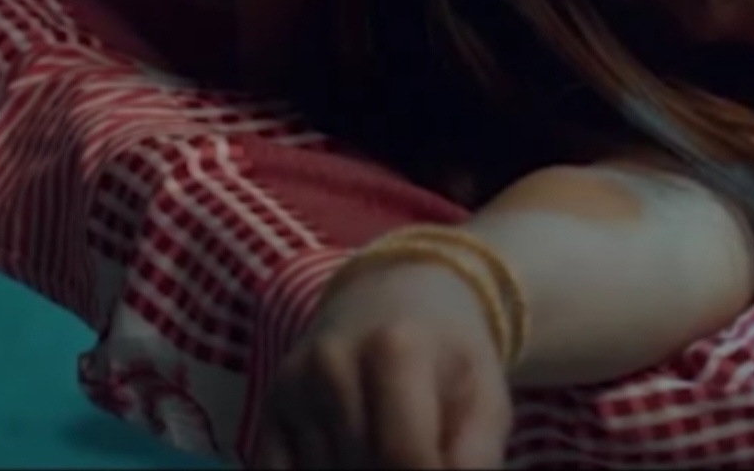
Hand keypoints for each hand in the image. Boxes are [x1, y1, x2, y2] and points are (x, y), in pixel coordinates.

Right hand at [260, 259, 514, 469]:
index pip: (402, 455)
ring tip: (388, 448)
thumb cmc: (448, 357)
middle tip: (418, 454)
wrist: (389, 299)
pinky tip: (349, 456)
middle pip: (362, 469)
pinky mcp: (269, 408)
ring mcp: (293, 387)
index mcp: (394, 349)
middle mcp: (331, 364)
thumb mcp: (484, 396)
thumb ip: (475, 456)